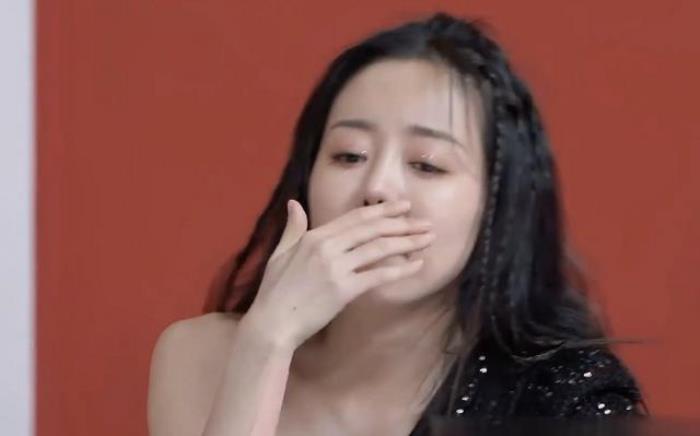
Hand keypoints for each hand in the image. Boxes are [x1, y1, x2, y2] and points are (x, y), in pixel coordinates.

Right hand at [244, 199, 433, 350]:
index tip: (404, 206)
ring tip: (428, 239)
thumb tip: (294, 203)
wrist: (272, 323)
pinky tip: (417, 265)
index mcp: (314, 237)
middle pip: (372, 229)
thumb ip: (292, 228)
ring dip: (407, 242)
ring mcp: (336, 268)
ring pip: (379, 248)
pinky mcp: (343, 290)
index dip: (382, 211)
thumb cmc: (274, 291)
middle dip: (402, 223)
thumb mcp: (280, 253)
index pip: (355, 218)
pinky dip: (400, 269)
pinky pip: (378, 275)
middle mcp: (327, 247)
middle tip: (425, 221)